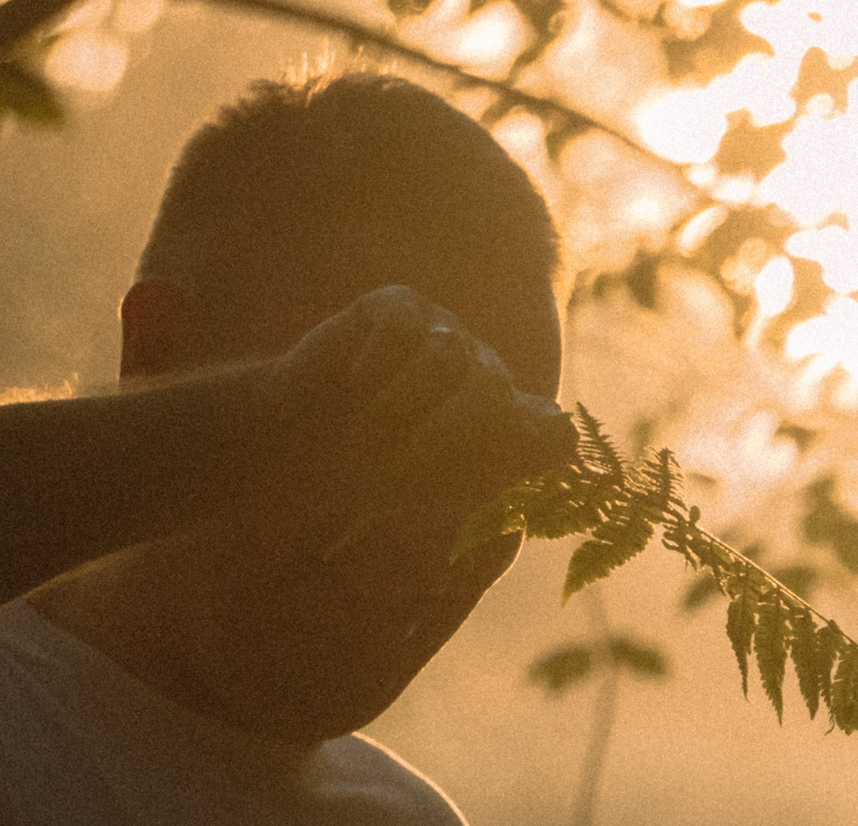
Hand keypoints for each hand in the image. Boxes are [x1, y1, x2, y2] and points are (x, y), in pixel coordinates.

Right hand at [252, 285, 573, 551]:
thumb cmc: (369, 471)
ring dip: (400, 407)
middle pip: (495, 393)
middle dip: (443, 437)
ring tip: (366, 438)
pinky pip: (401, 328)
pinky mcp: (399, 305)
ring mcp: (445, 333)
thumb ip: (495, 467)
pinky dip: (375, 365)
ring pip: (447, 356)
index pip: (553, 432)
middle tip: (393, 473)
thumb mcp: (433, 487)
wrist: (297, 442)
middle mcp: (485, 373)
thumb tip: (560, 434)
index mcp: (506, 426)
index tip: (516, 464)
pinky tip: (353, 382)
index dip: (542, 445)